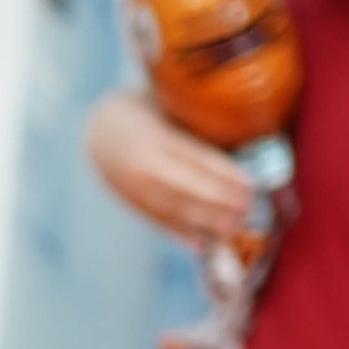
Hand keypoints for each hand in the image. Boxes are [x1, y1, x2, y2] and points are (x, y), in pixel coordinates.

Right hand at [85, 89, 256, 251]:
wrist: (98, 130)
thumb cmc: (145, 111)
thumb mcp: (167, 105)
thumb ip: (194, 123)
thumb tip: (242, 140)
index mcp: (154, 136)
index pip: (194, 158)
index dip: (224, 173)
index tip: (250, 184)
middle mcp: (140, 164)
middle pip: (184, 186)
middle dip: (217, 200)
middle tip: (245, 209)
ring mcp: (131, 187)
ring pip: (171, 207)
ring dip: (203, 220)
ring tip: (231, 228)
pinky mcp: (130, 202)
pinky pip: (157, 219)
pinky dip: (179, 232)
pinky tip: (200, 243)